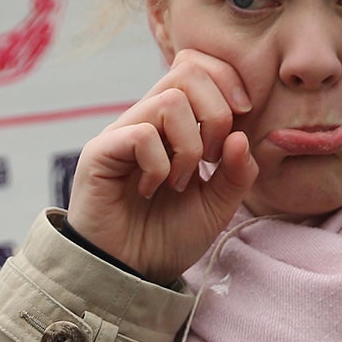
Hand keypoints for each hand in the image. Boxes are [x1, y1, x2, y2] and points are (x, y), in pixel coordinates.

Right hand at [67, 49, 260, 280]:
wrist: (128, 274)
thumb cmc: (166, 238)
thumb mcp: (217, 206)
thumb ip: (237, 173)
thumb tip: (241, 136)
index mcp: (174, 123)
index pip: (198, 66)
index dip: (228, 82)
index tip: (239, 126)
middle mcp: (146, 120)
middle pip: (187, 71)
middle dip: (217, 114)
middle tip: (213, 160)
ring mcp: (122, 133)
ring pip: (169, 101)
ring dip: (189, 146)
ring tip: (180, 182)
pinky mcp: (99, 153)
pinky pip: (140, 134)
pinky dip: (159, 164)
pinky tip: (152, 189)